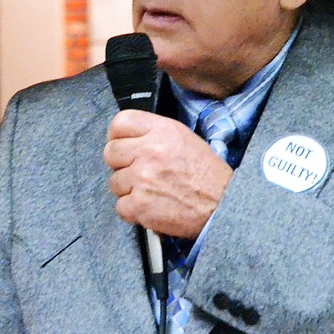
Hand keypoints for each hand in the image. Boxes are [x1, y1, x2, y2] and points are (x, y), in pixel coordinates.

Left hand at [104, 109, 232, 238]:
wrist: (223, 207)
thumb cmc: (207, 175)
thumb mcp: (185, 139)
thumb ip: (155, 134)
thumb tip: (129, 138)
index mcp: (162, 131)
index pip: (120, 122)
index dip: (117, 135)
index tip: (122, 144)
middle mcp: (150, 151)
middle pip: (110, 152)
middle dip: (120, 164)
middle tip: (137, 172)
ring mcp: (142, 179)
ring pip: (114, 182)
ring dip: (128, 189)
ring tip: (150, 192)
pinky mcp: (139, 205)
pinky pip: (120, 206)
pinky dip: (133, 210)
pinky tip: (150, 207)